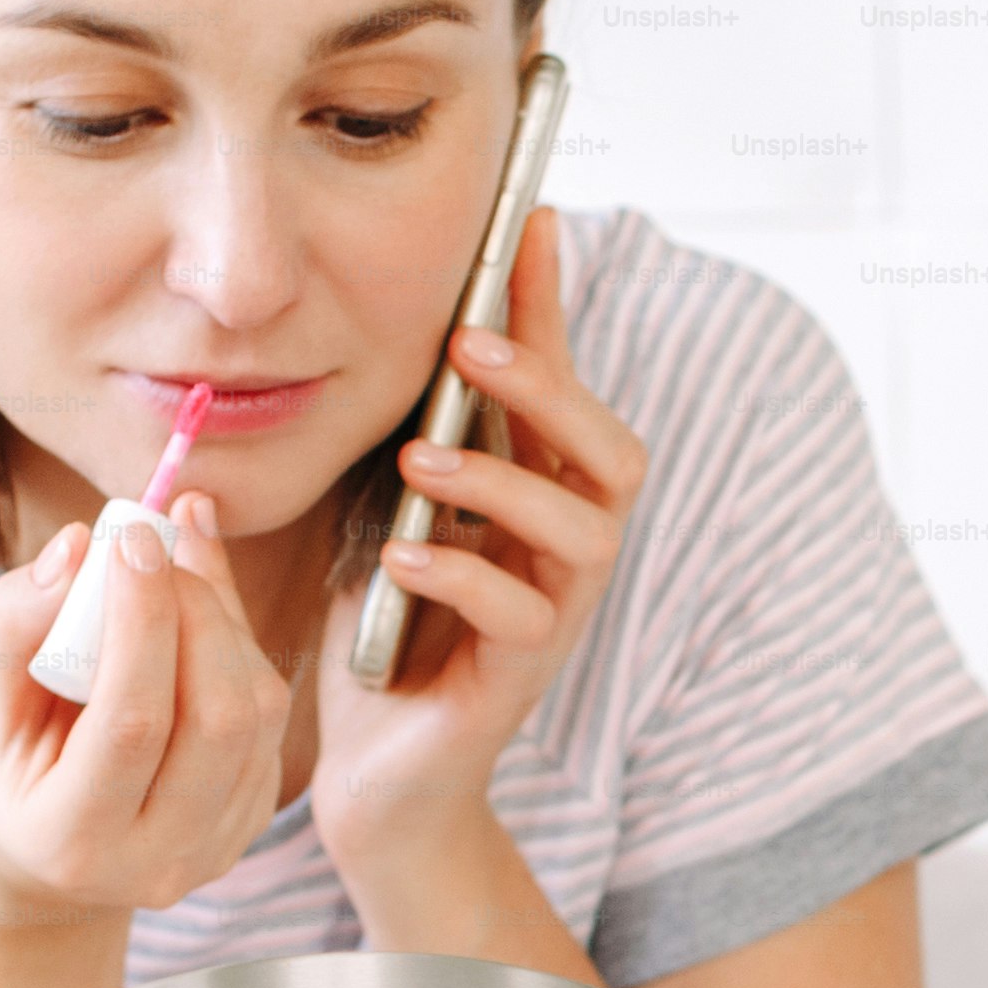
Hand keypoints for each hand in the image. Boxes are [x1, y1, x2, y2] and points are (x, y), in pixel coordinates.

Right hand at [0, 496, 296, 928]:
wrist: (38, 869)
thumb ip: (13, 627)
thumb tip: (79, 546)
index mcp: (71, 840)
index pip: (132, 723)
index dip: (141, 621)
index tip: (131, 536)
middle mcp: (158, 859)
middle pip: (218, 716)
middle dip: (196, 608)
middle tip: (155, 540)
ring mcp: (216, 845)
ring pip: (258, 710)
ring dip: (223, 616)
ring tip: (174, 557)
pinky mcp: (252, 817)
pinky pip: (269, 714)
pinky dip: (238, 641)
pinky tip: (194, 600)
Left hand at [308, 205, 649, 854]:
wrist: (375, 768)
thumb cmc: (386, 629)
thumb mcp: (390, 508)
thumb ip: (417, 436)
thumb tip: (406, 333)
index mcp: (538, 495)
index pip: (561, 384)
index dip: (550, 304)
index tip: (530, 219)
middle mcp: (566, 548)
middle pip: (612, 451)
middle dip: (551, 390)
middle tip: (471, 350)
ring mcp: (556, 614)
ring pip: (583, 529)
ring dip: (501, 482)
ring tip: (419, 464)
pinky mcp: (522, 677)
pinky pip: (521, 615)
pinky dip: (461, 574)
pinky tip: (401, 557)